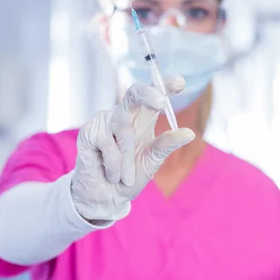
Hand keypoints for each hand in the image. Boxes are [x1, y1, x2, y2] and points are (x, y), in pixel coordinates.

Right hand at [70, 76, 194, 221]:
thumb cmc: (129, 176)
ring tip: (126, 177)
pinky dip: (113, 164)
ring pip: (123, 130)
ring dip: (127, 159)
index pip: (154, 94)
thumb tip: (190, 133)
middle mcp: (125, 114)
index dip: (165, 85)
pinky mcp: (89, 131)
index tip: (180, 82)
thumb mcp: (152, 161)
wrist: (106, 197)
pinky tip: (109, 173)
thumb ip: (167, 145)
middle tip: (161, 102)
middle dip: (148, 94)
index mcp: (143, 118)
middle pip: (134, 93)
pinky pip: (107, 144)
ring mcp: (105, 121)